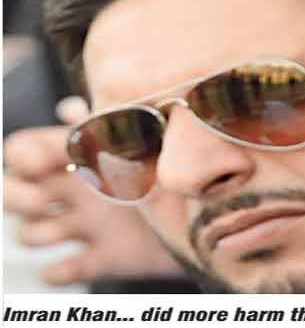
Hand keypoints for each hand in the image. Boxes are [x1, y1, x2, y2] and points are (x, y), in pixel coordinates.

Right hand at [3, 97, 184, 285]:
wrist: (211, 207)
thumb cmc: (175, 166)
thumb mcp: (145, 142)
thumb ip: (111, 124)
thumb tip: (70, 108)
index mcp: (80, 157)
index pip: (23, 152)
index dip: (23, 157)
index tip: (43, 161)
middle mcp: (74, 191)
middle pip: (12, 193)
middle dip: (15, 195)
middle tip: (40, 197)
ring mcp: (85, 225)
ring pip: (30, 233)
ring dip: (36, 233)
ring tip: (60, 228)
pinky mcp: (101, 257)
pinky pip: (61, 270)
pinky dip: (59, 271)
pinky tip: (74, 262)